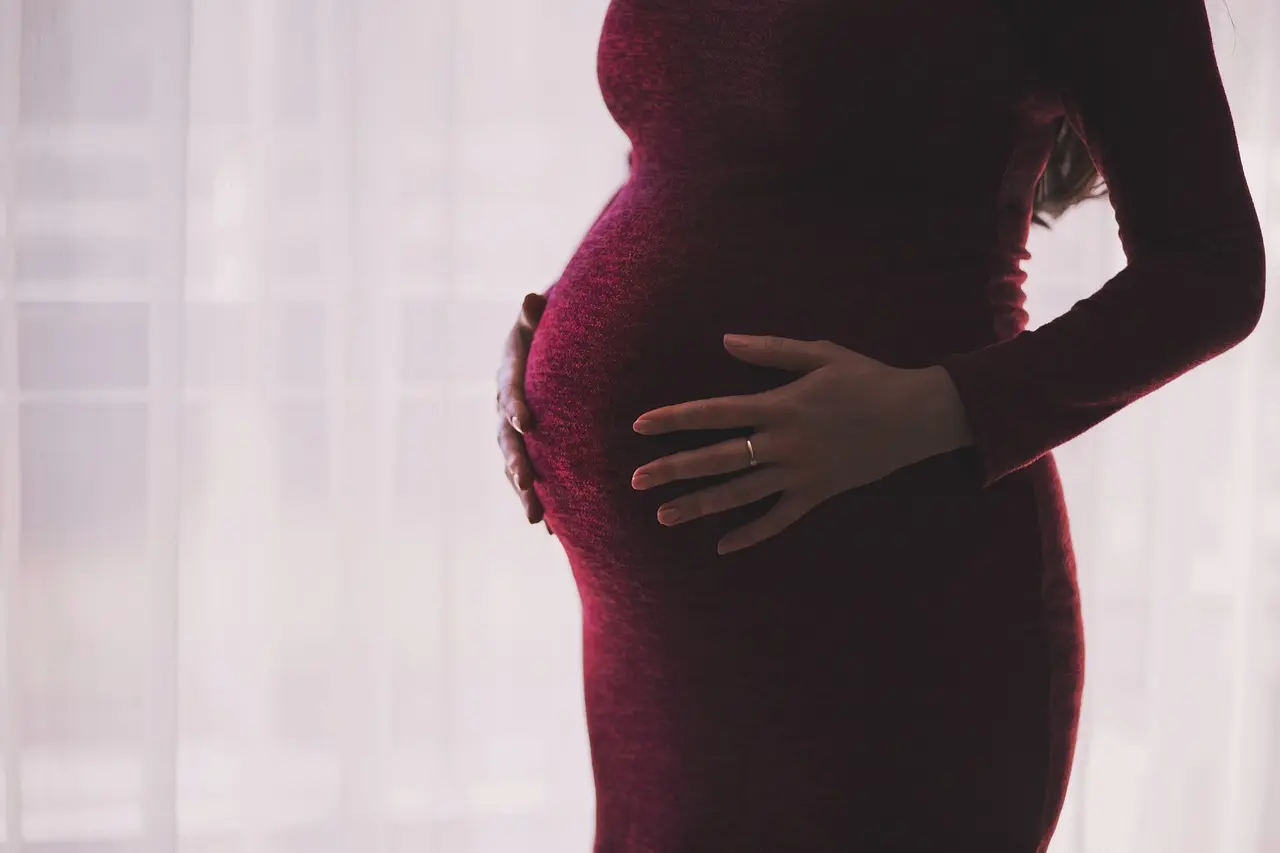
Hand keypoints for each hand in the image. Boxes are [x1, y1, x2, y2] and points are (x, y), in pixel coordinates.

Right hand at [495, 292, 554, 534]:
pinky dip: (540, 500)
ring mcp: (514, 432)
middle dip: (517, 462)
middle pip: (507, 439)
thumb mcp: (542, 317)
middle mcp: (505, 408)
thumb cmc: (550, 327)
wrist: (550, 345)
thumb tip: (531, 298)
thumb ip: (536, 313)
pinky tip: (553, 531)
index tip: (526, 422)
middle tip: (527, 483)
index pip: (509, 391)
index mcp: (509, 375)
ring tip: (537, 519)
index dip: (515, 406)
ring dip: (525, 492)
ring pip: (515, 465)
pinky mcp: (528, 449)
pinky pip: (531, 478)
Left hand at [630, 334, 970, 554]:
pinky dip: (752, 534)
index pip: (713, 413)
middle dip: (674, 469)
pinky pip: (779, 520)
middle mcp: (783, 443)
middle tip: (636, 480)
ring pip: (740, 494)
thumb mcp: (819, 353)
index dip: (674, 418)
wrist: (916, 416)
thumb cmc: (867, 378)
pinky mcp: (818, 494)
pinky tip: (723, 546)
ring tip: (664, 515)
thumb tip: (724, 341)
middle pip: (717, 459)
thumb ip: (769, 350)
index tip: (640, 426)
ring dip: (700, 505)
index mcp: (779, 405)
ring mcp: (800, 473)